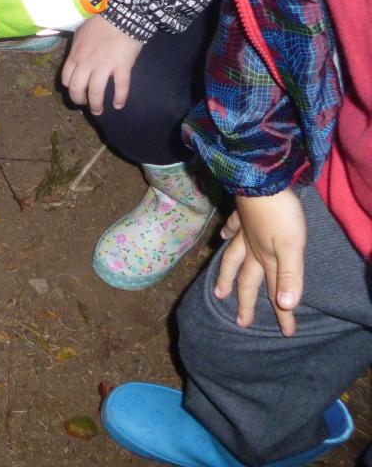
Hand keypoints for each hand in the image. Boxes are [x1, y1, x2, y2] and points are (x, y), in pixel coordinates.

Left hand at [61, 15, 143, 115]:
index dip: (70, 89)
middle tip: (85, 104)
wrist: (122, 14)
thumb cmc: (100, 22)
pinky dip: (120, 98)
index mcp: (75, 56)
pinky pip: (120, 87)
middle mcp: (87, 64)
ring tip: (99, 111)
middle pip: (77, 89)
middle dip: (79, 100)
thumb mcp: (80, 33)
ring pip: (96, 92)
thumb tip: (76, 55)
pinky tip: (119, 105)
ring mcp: (104, 66)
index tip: (76, 91)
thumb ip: (77, 47)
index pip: (66, 79)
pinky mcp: (122, 67)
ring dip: (96, 105)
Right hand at [215, 190, 305, 336]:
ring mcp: (244, 230)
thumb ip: (289, 276)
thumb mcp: (292, 248)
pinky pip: (232, 225)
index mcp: (265, 258)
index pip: (275, 290)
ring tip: (220, 290)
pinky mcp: (243, 213)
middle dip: (245, 301)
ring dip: (227, 274)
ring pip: (233, 256)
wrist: (261, 180)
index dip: (283, 312)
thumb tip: (286, 305)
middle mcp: (251, 248)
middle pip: (248, 278)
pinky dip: (227, 231)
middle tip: (240, 321)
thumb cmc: (281, 214)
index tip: (286, 333)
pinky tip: (223, 234)